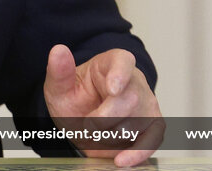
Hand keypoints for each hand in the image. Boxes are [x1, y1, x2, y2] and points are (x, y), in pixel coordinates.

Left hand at [43, 44, 163, 165]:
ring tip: (95, 133)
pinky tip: (121, 160)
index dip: (120, 74)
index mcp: (111, 63)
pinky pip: (153, 139)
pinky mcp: (153, 125)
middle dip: (104, 118)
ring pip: (139, 122)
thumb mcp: (59, 87)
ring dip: (111, 135)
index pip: (122, 61)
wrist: (82, 122)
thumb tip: (58, 50)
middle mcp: (133, 81)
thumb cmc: (75, 99)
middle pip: (130, 100)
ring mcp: (146, 103)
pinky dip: (138, 152)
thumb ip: (59, 72)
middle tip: (86, 125)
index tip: (112, 89)